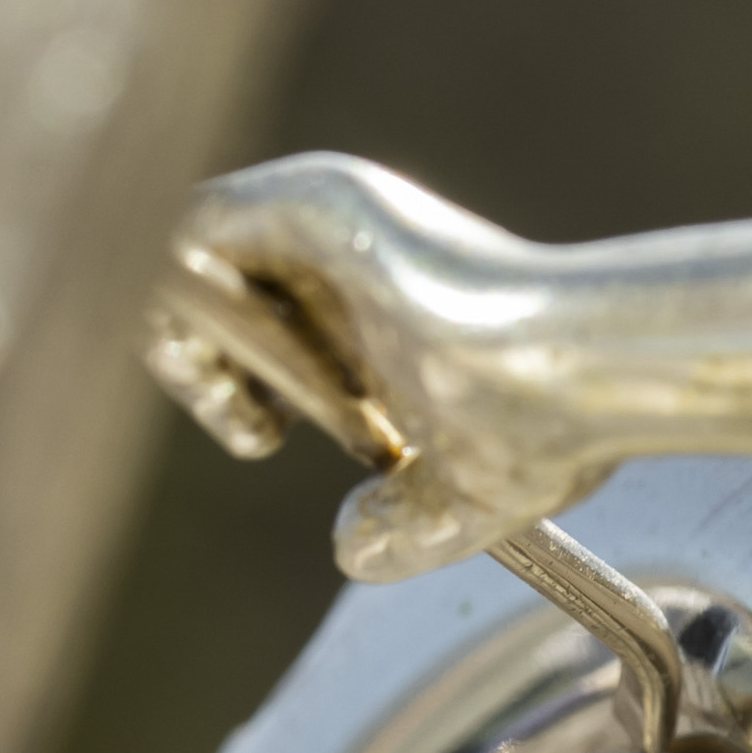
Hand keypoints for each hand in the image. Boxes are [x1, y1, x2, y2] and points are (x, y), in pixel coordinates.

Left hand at [147, 155, 612, 576]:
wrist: (571, 384)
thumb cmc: (545, 428)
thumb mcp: (463, 493)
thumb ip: (405, 519)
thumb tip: (354, 549)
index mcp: (370, 298)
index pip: (252, 310)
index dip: (229, 374)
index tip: (265, 433)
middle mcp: (343, 245)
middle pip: (208, 278)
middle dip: (196, 359)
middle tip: (252, 427)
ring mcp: (328, 216)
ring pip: (184, 246)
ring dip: (182, 334)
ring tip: (234, 406)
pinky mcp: (318, 203)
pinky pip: (192, 224)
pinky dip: (181, 299)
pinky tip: (224, 371)